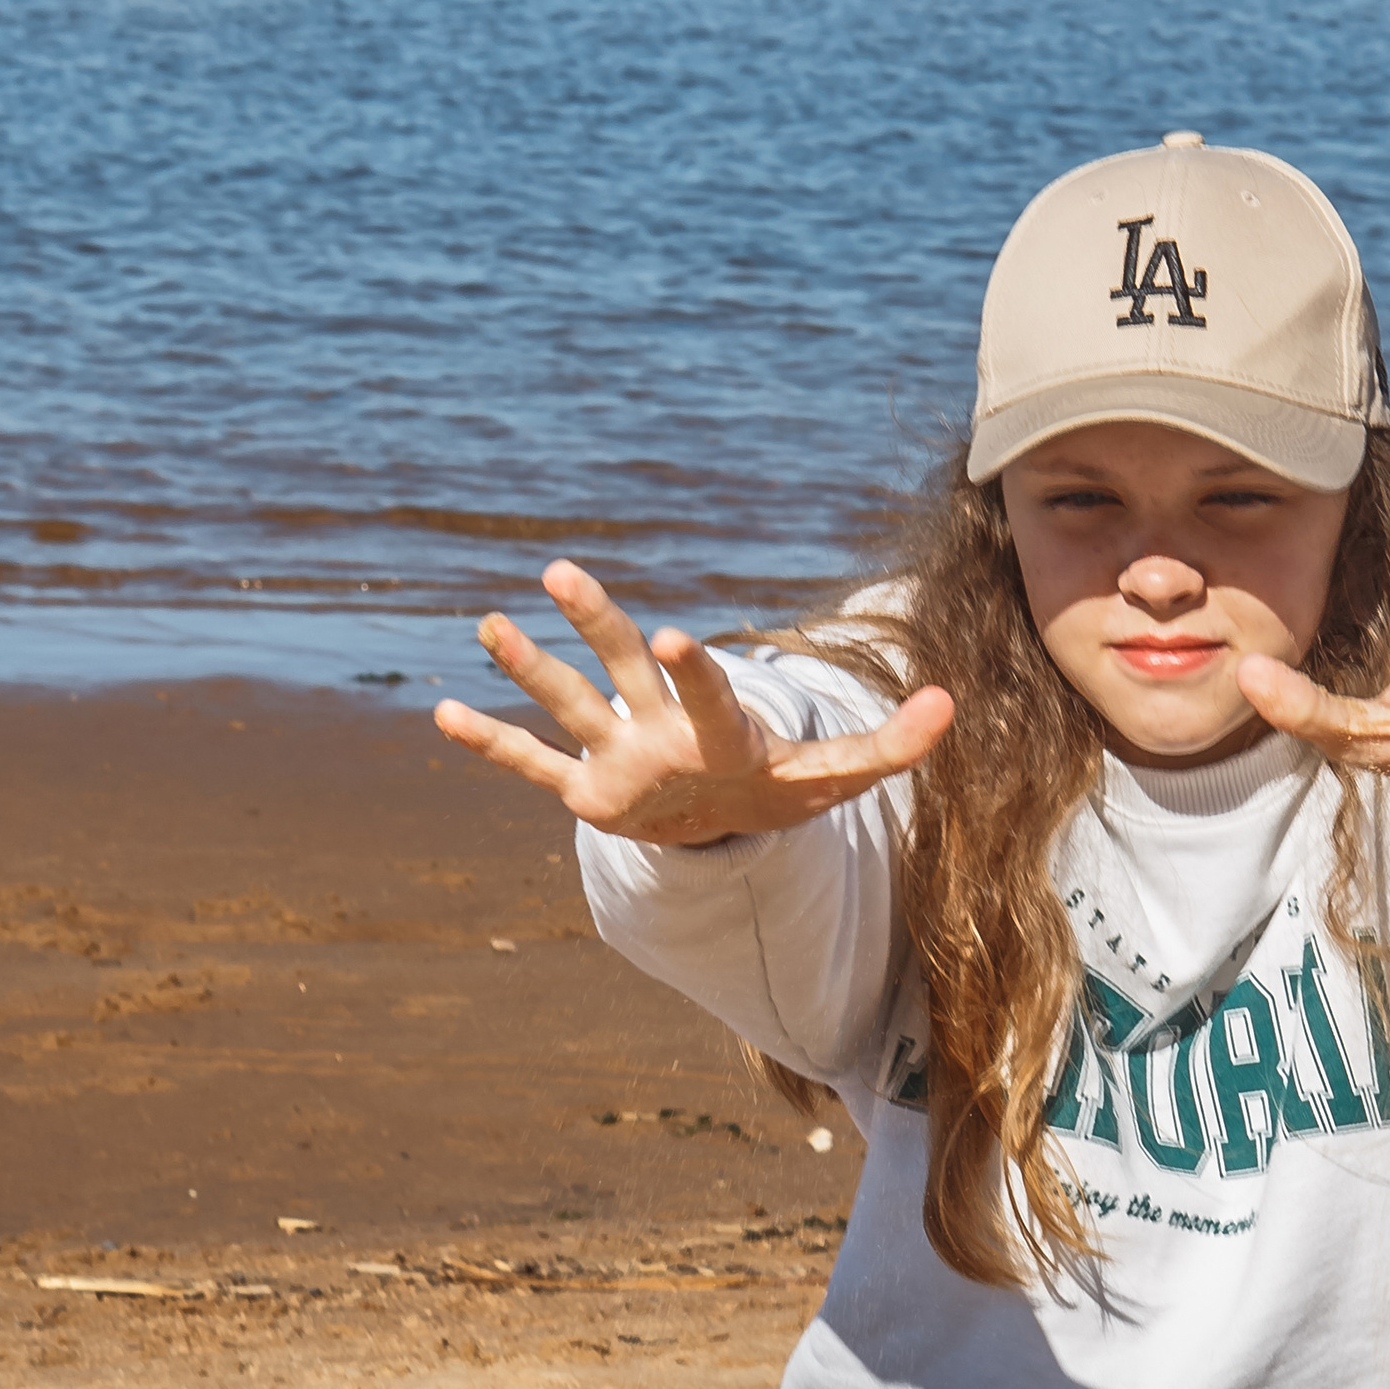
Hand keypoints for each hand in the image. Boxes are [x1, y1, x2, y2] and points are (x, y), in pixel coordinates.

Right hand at [433, 559, 952, 844]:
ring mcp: (619, 755)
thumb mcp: (838, 776)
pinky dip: (490, 745)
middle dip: (598, 625)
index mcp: (719, 729)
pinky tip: (440, 712)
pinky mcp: (589, 791)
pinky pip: (533, 765)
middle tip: (561, 572)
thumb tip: (949, 703)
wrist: (729, 816)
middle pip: (623, 670)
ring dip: (529, 668)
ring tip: (488, 622)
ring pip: (570, 703)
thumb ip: (892, 744)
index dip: (698, 672)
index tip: (674, 635)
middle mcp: (660, 728)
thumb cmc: (780, 788)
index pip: (708, 695)